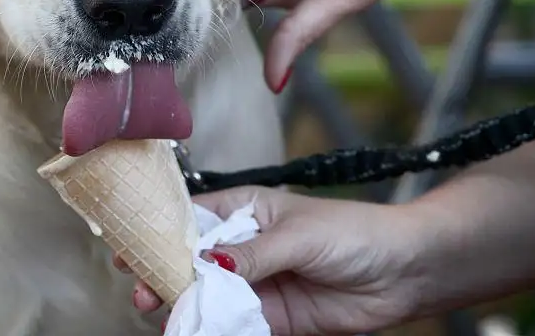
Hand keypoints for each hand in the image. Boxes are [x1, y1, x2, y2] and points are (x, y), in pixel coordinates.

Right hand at [117, 186, 429, 334]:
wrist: (403, 272)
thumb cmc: (353, 233)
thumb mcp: (297, 235)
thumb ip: (251, 256)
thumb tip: (205, 263)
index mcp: (244, 211)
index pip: (190, 219)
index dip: (158, 232)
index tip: (130, 247)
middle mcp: (243, 248)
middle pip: (189, 262)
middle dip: (162, 274)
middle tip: (143, 291)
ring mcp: (254, 285)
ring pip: (206, 296)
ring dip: (183, 306)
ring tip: (164, 315)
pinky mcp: (270, 318)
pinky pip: (233, 326)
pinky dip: (212, 331)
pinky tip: (195, 332)